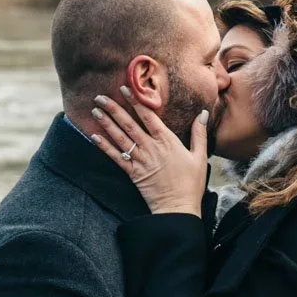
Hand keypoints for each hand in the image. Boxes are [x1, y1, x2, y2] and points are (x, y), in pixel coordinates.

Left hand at [89, 90, 208, 215]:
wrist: (177, 208)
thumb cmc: (191, 183)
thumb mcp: (200, 156)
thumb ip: (199, 133)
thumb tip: (203, 113)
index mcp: (167, 141)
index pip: (148, 116)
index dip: (136, 101)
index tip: (125, 88)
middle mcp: (151, 148)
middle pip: (129, 124)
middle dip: (114, 109)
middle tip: (100, 96)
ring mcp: (140, 160)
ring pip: (120, 138)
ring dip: (106, 123)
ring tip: (95, 110)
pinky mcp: (133, 173)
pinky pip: (115, 158)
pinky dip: (104, 146)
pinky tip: (94, 136)